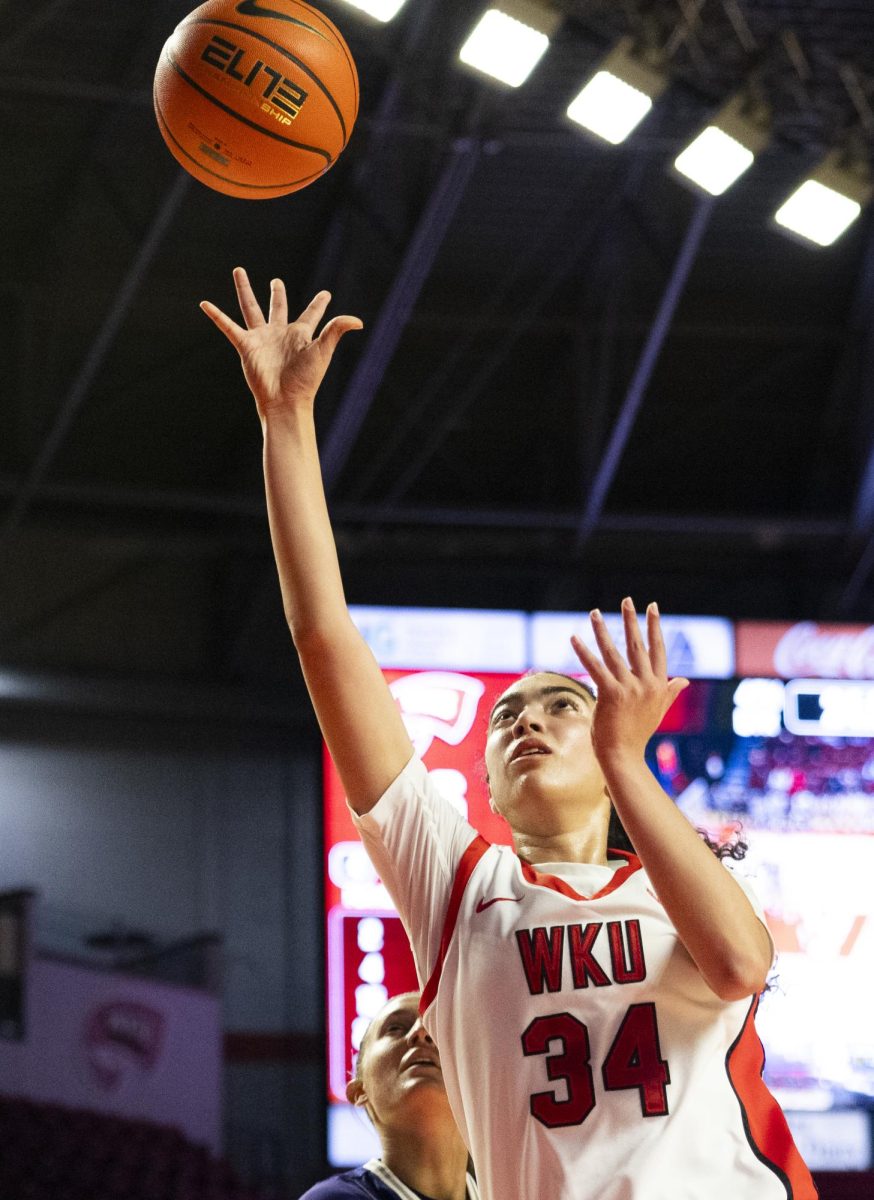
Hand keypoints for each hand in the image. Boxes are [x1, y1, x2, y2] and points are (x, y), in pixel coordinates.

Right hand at [200, 267, 361, 418]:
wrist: (285, 401)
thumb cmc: (306, 380)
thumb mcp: (323, 350)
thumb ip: (336, 330)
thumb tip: (358, 321)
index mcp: (300, 334)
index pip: (311, 314)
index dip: (319, 304)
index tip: (326, 294)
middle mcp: (280, 334)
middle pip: (277, 306)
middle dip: (277, 293)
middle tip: (276, 281)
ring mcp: (262, 339)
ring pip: (251, 308)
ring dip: (245, 290)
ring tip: (238, 271)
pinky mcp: (246, 346)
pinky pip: (228, 327)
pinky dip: (217, 315)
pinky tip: (204, 303)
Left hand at [570, 598, 687, 763]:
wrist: (624, 756)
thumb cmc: (638, 734)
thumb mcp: (658, 710)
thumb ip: (669, 692)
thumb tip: (683, 679)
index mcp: (658, 684)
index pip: (657, 649)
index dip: (654, 627)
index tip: (652, 607)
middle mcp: (646, 683)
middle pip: (637, 645)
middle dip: (632, 620)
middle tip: (627, 599)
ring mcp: (629, 688)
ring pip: (613, 652)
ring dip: (602, 630)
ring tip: (594, 612)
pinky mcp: (610, 694)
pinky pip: (595, 667)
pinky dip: (583, 651)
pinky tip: (574, 637)